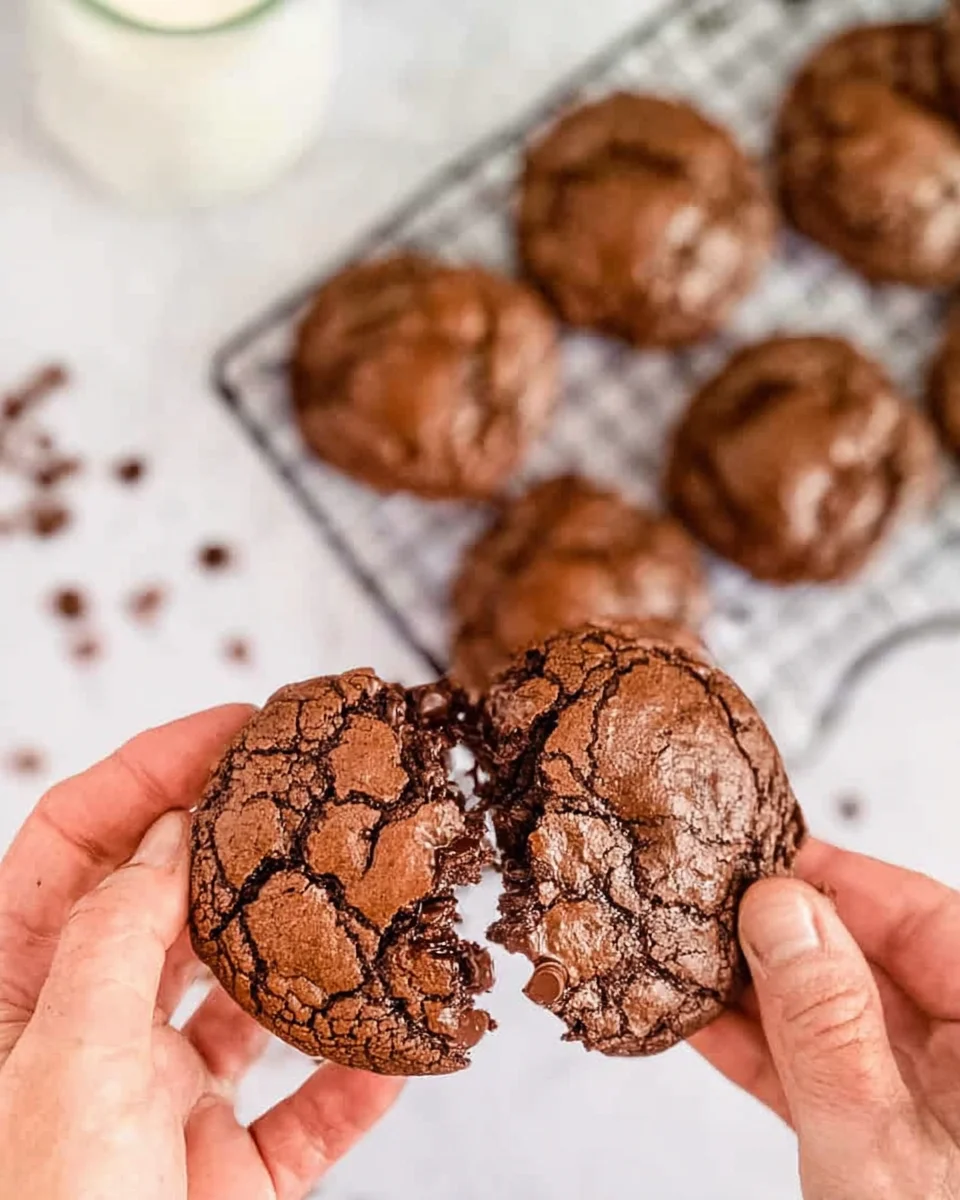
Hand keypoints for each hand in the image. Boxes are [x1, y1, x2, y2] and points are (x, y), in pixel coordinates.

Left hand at [0, 708, 402, 1199]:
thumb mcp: (64, 1057)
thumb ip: (120, 935)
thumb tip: (173, 833)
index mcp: (18, 995)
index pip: (76, 841)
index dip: (149, 769)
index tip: (234, 725)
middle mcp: (90, 1034)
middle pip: (174, 905)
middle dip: (247, 842)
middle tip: (324, 786)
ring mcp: (161, 1104)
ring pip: (252, 1003)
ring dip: (316, 958)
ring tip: (379, 898)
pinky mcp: (227, 1176)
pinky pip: (306, 1114)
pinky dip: (359, 1082)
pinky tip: (408, 1048)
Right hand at [692, 838, 959, 1198]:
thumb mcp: (884, 1152)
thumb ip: (829, 1025)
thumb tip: (782, 908)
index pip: (927, 917)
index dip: (837, 877)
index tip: (757, 852)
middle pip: (874, 961)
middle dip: (780, 930)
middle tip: (699, 896)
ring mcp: (934, 1108)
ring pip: (838, 1018)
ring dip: (755, 991)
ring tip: (678, 952)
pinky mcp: (890, 1147)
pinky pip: (822, 1077)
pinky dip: (760, 1053)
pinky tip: (695, 1022)